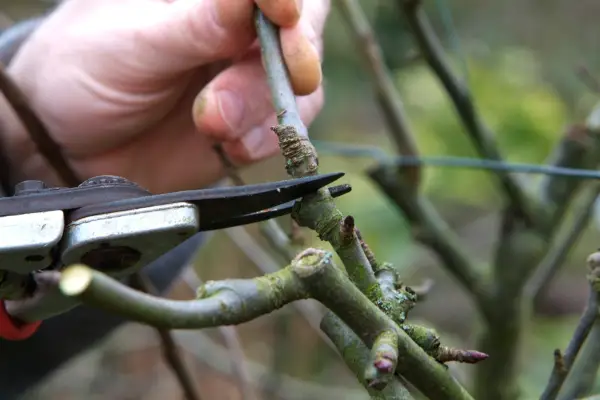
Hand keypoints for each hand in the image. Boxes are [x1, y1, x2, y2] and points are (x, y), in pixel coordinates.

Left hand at [1, 0, 328, 192]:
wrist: (70, 145)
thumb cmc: (85, 70)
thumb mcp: (133, 42)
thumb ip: (195, 25)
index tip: (283, 15)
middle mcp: (236, 28)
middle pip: (302, 30)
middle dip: (284, 59)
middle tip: (261, 82)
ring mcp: (246, 76)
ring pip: (299, 84)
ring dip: (263, 108)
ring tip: (214, 125)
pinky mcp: (248, 123)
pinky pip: (282, 128)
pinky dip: (263, 139)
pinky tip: (230, 146)